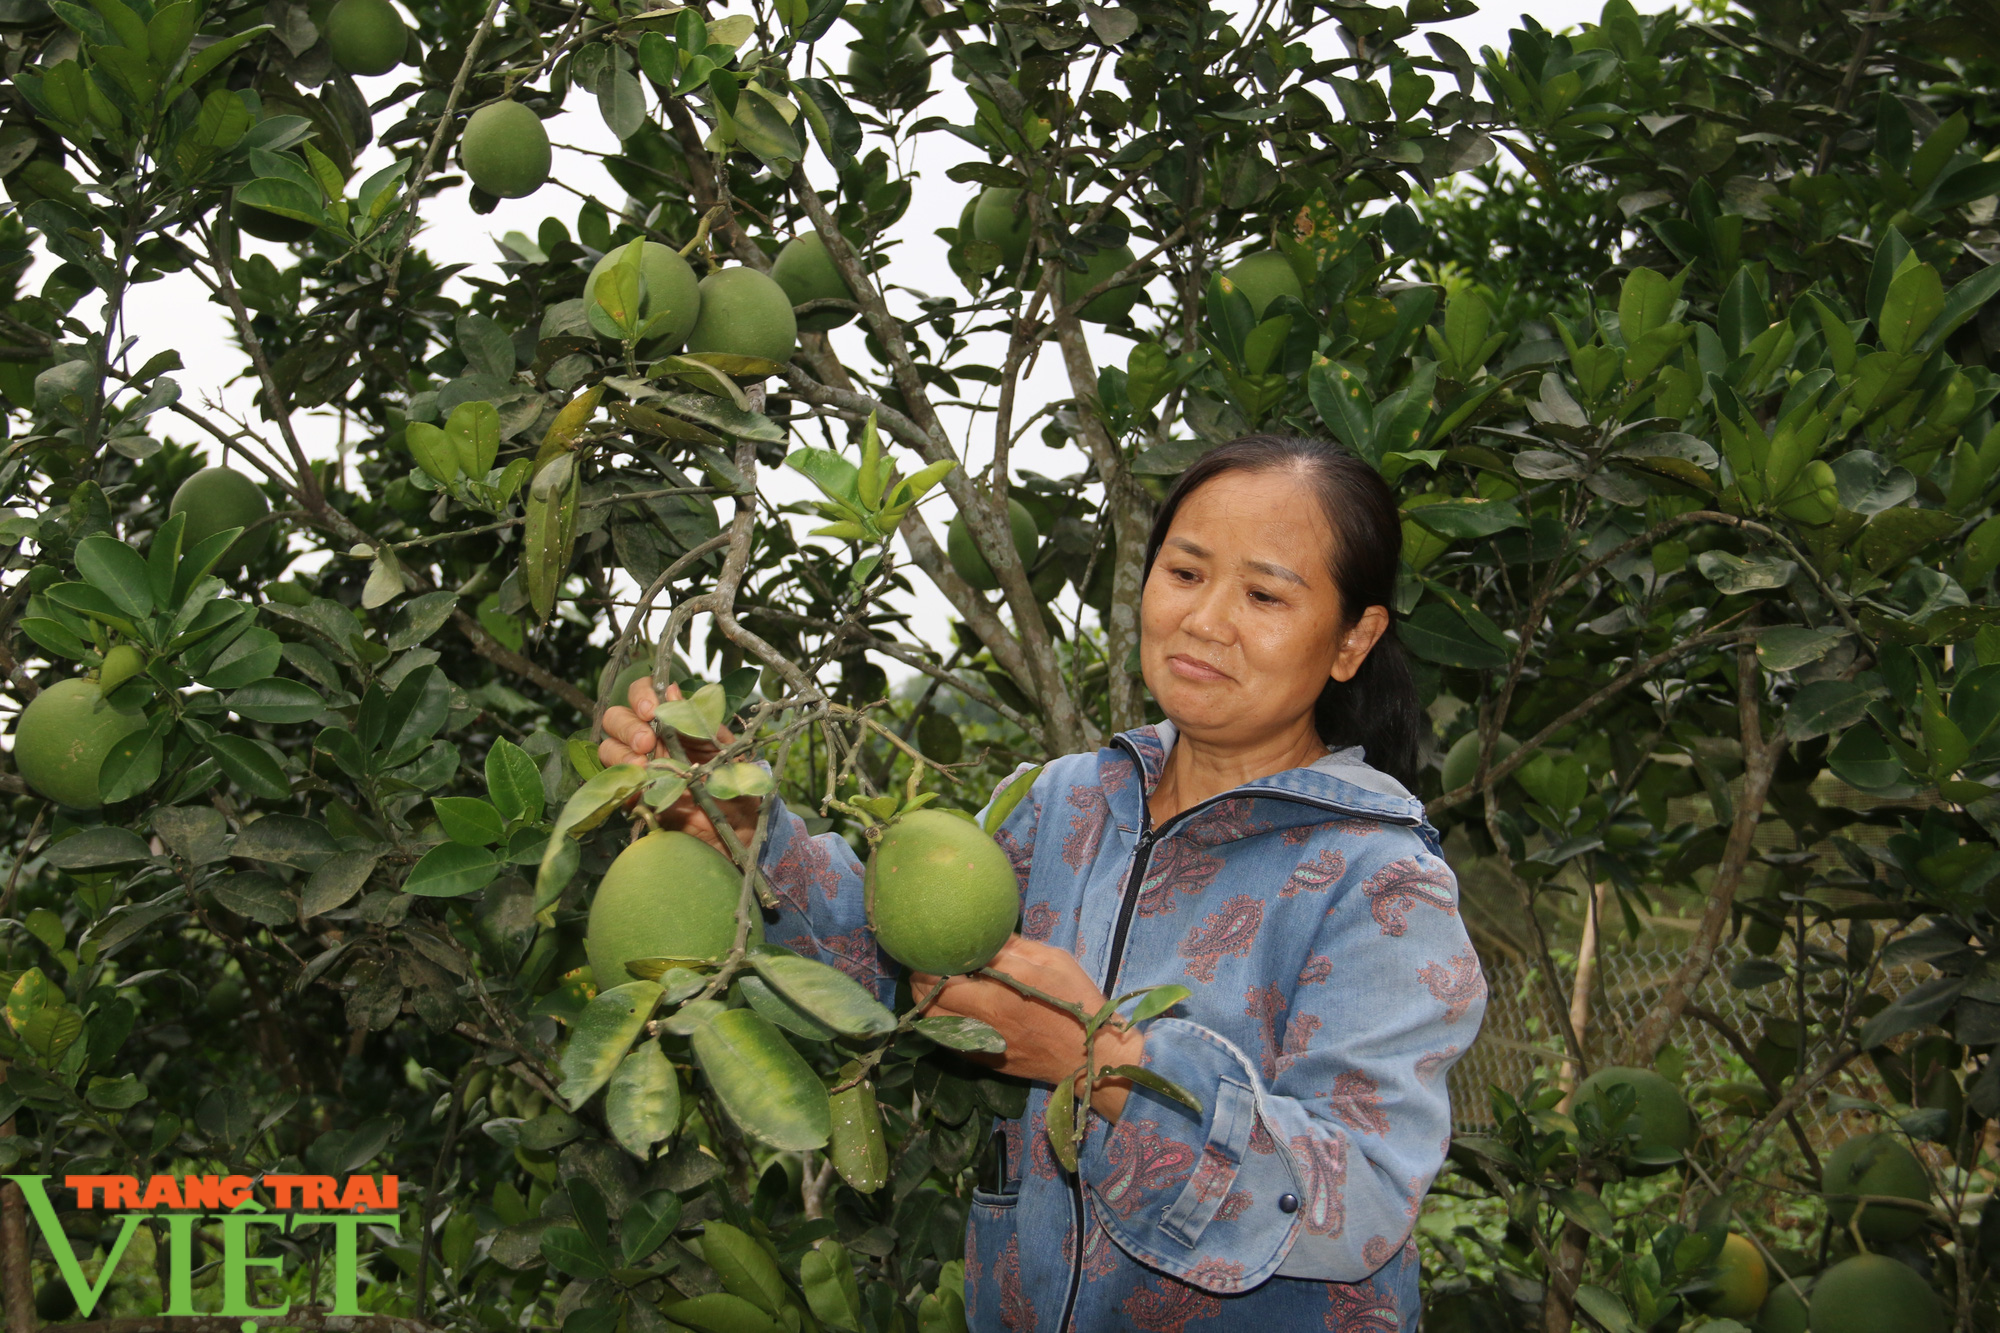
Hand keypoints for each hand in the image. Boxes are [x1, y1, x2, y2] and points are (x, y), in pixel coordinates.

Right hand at [598, 678, 758, 856]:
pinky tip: (640, 784)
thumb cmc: (734, 781)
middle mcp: (650, 741)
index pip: (643, 695)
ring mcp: (639, 768)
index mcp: (671, 722)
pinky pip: (615, 784)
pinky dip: (624, 781)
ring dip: (621, 753)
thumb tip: (672, 690)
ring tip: (643, 765)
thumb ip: (698, 719)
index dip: (640, 695)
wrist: (738, 827)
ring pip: (608, 748)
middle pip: (616, 719)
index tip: (650, 710)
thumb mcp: (723, 746)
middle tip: (647, 743)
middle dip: (627, 727)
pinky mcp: (635, 796)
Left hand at [913, 936, 1144, 1121]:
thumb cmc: (1076, 1002)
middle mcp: (984, 1017)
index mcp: (1001, 988)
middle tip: (928, 962)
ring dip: (925, 1000)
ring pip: (930, 1021)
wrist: (1091, 1056)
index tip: (933, 944)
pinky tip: (949, 1008)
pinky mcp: (983, 1059)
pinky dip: (939, 1021)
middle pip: (928, 996)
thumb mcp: (1052, 961)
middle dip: (921, 976)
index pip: (947, 970)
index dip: (933, 956)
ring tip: (933, 983)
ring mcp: (981, 1042)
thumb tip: (984, 934)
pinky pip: (947, 1038)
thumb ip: (1013, 947)